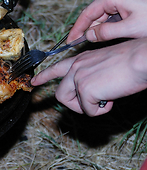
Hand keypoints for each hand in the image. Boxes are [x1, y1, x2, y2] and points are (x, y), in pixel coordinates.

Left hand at [31, 38, 146, 115]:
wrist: (142, 59)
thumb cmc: (133, 61)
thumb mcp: (106, 65)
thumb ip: (93, 74)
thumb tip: (95, 89)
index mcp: (81, 59)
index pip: (56, 68)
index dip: (43, 77)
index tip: (33, 82)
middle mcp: (75, 67)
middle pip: (61, 94)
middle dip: (76, 104)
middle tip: (94, 103)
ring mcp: (77, 77)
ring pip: (71, 103)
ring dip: (88, 107)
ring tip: (105, 99)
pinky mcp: (85, 89)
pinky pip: (89, 111)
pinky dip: (102, 109)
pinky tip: (112, 97)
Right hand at [68, 0, 146, 42]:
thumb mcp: (131, 28)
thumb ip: (107, 33)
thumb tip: (88, 36)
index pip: (87, 14)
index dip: (77, 28)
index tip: (70, 41)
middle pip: (93, 14)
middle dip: (87, 30)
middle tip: (79, 45)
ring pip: (103, 16)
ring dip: (99, 29)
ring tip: (93, 43)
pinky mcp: (128, 3)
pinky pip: (112, 15)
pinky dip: (108, 26)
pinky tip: (106, 36)